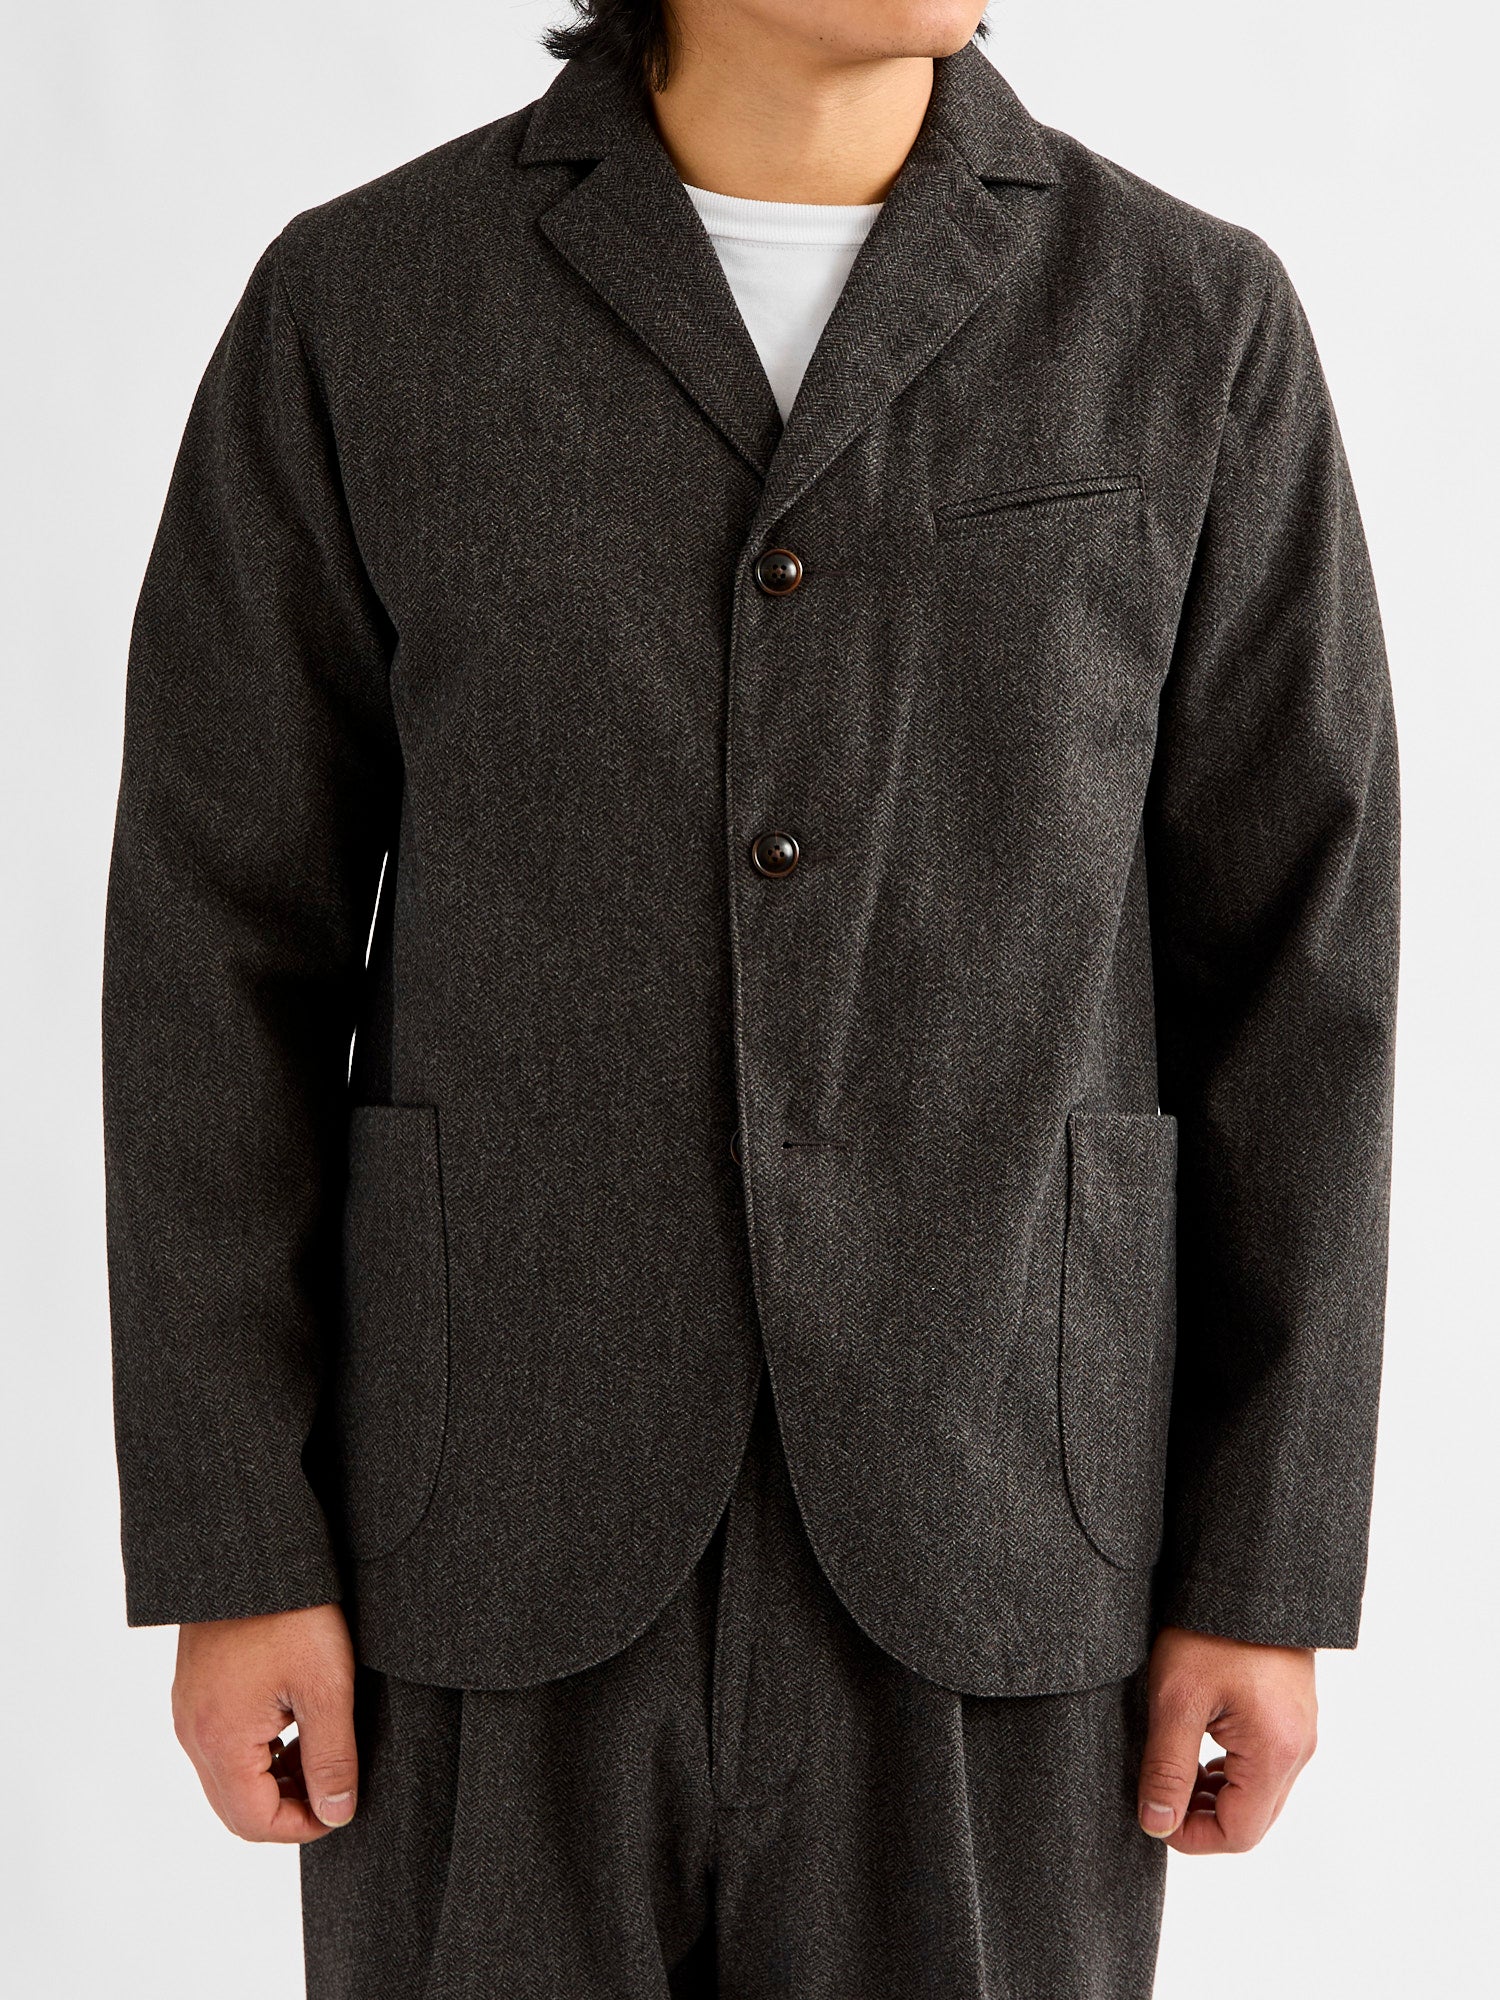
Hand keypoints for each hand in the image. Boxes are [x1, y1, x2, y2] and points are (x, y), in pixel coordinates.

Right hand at [172, 1602, 356, 1843]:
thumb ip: (333, 1758)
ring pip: (227, 1777)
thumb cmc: (294, 1612)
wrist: (253, 1548)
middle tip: (334, 1783)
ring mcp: (189, 1709)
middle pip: (235, 1807)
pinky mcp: (195, 1689)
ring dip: (273, 1780)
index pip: (253, 1822)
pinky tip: (295, 1723)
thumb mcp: (327, 1686)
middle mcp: (193, 1732)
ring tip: (320, 1750)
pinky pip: (221, 1744)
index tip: (341, 1807)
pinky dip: (257, 1752)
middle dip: (287, 1808)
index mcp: (220, 1739)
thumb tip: (337, 1814)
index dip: (302, 1827)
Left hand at [1137, 1625, 1316, 1853]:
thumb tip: (1156, 1825)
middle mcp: (1299, 1749)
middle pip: (1254, 1819)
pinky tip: (1198, 1748)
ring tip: (1173, 1768)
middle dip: (1203, 1818)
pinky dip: (1232, 1771)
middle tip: (1159, 1793)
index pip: (1240, 1834)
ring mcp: (1301, 1731)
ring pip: (1261, 1794)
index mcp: (1275, 1752)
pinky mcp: (1294, 1714)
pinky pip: (1266, 1765)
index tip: (1154, 1816)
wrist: (1246, 1576)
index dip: (1193, 1837)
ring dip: (1216, 1795)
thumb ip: (1166, 1770)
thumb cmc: (1209, 1632)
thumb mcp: (1176, 1700)